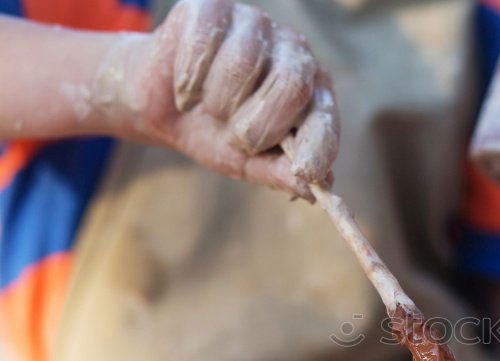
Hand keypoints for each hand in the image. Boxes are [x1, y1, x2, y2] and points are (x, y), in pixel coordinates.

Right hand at [95, 0, 338, 197]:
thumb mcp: (247, 162)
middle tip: (236, 138)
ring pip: (242, 66)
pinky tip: (186, 89)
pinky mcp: (212, 7)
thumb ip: (280, 173)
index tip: (304, 172)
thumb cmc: (214, 132)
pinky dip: (188, 81)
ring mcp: (256, 23)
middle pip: (292, 85)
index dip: (317, 146)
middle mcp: (293, 51)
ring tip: (209, 108)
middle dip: (258, 126)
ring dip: (217, 103)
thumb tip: (313, 190)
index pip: (325, 117)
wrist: (159, 105)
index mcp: (313, 92)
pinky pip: (203, 44)